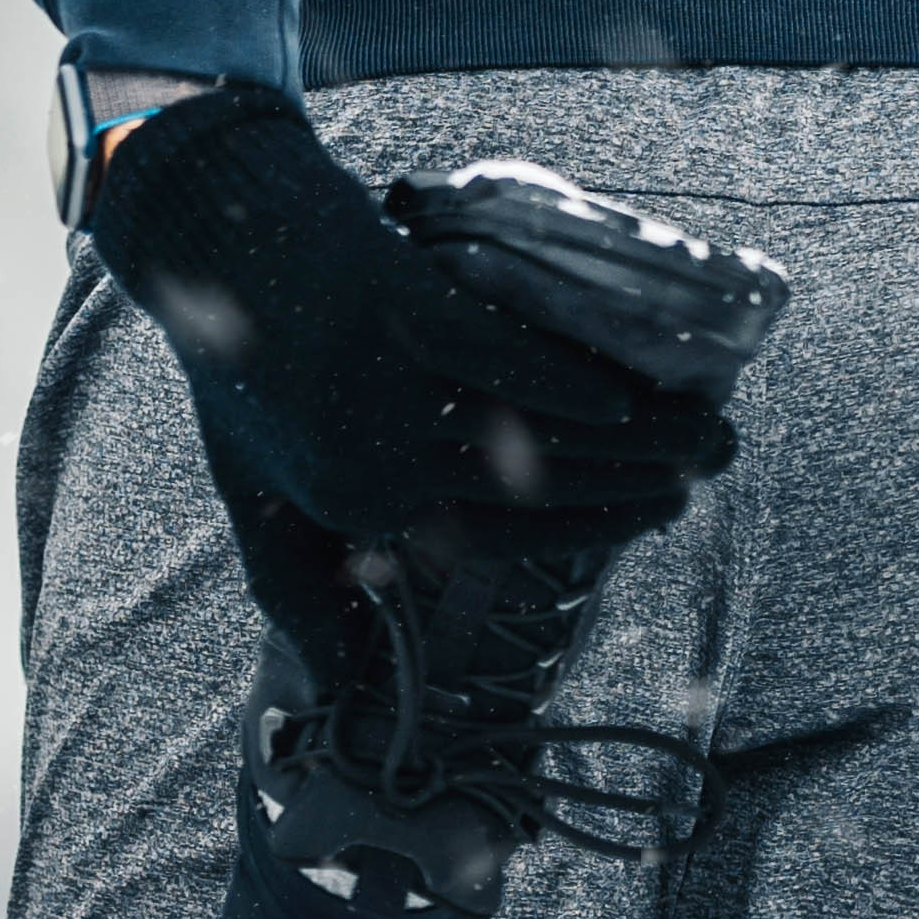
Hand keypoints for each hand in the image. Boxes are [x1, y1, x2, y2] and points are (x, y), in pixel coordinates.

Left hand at [82, 87, 736, 570]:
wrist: (206, 234)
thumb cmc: (234, 365)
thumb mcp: (250, 491)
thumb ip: (298, 582)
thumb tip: (339, 684)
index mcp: (354, 510)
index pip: (498, 541)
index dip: (589, 531)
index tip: (657, 514)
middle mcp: (372, 462)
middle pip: (535, 488)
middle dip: (637, 484)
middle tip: (712, 466)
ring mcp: (386, 389)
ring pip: (533, 430)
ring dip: (635, 437)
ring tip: (708, 427)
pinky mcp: (401, 308)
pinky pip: (505, 359)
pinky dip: (570, 379)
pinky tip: (629, 394)